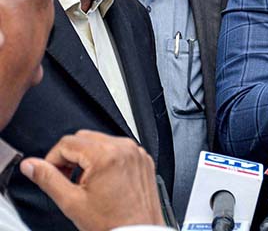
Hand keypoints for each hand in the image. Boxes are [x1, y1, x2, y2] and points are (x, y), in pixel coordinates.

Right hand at [20, 130, 164, 230]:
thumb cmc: (111, 222)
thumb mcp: (72, 202)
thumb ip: (47, 179)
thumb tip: (31, 165)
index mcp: (106, 155)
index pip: (67, 142)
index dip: (53, 159)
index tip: (52, 174)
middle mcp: (125, 148)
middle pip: (84, 138)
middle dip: (70, 157)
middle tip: (67, 179)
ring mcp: (136, 153)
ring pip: (101, 141)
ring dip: (88, 158)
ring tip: (86, 184)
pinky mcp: (143, 159)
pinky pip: (118, 149)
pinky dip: (106, 160)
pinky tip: (103, 181)